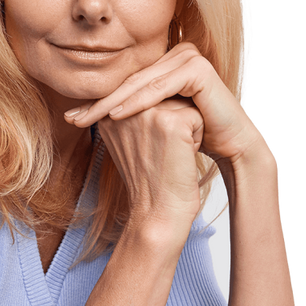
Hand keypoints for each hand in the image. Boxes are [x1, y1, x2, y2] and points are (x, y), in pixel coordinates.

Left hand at [65, 42, 264, 165]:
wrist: (229, 146)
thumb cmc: (192, 137)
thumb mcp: (154, 122)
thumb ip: (127, 111)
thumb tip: (81, 113)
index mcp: (165, 61)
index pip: (125, 81)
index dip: (97, 100)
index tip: (71, 118)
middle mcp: (177, 52)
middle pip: (130, 81)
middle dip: (99, 102)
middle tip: (73, 119)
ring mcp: (189, 56)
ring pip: (141, 83)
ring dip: (112, 102)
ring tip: (89, 119)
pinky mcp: (198, 69)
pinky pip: (160, 88)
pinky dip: (137, 103)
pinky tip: (116, 116)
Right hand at [96, 96, 204, 231]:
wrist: (157, 214)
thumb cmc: (149, 182)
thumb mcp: (129, 143)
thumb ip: (130, 114)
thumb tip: (146, 91)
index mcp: (108, 113)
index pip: (146, 97)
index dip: (157, 125)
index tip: (148, 152)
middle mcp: (122, 109)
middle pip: (164, 96)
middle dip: (171, 123)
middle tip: (160, 155)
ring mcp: (146, 114)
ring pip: (182, 103)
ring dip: (184, 129)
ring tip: (169, 155)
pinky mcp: (170, 122)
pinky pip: (196, 116)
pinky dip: (196, 138)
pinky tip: (180, 158)